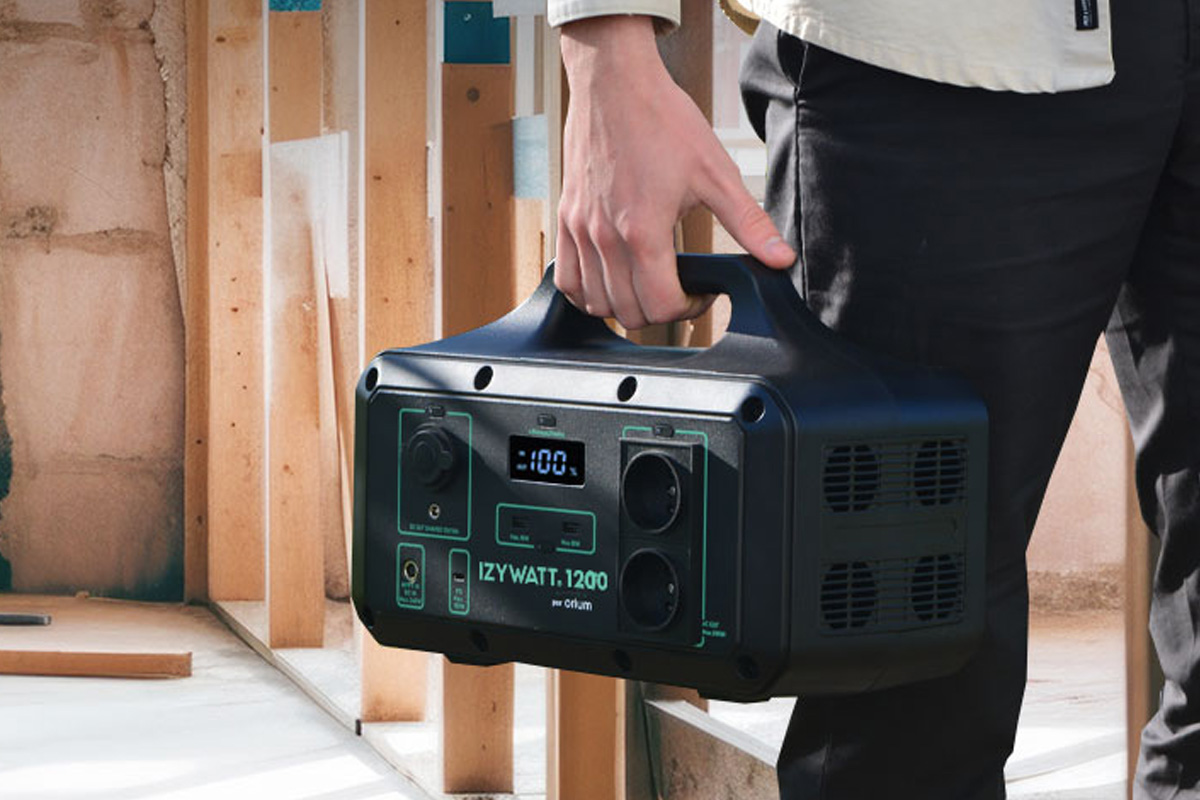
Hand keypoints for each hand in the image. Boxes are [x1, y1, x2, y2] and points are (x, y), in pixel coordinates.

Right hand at [555, 15, 795, 329]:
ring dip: (624, 305)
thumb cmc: (663, 120)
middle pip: (628, 313)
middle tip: (678, 288)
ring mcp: (581, 229)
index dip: (688, 310)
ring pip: (596, 303)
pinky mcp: (566, 218)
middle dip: (659, 311)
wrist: (614, 83)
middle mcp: (606, 237)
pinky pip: (567, 280)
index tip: (700, 293)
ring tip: (647, 283)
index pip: (660, 306)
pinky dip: (587, 292)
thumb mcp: (716, 172)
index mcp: (644, 231)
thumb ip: (748, 223)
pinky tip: (610, 278)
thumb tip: (780, 258)